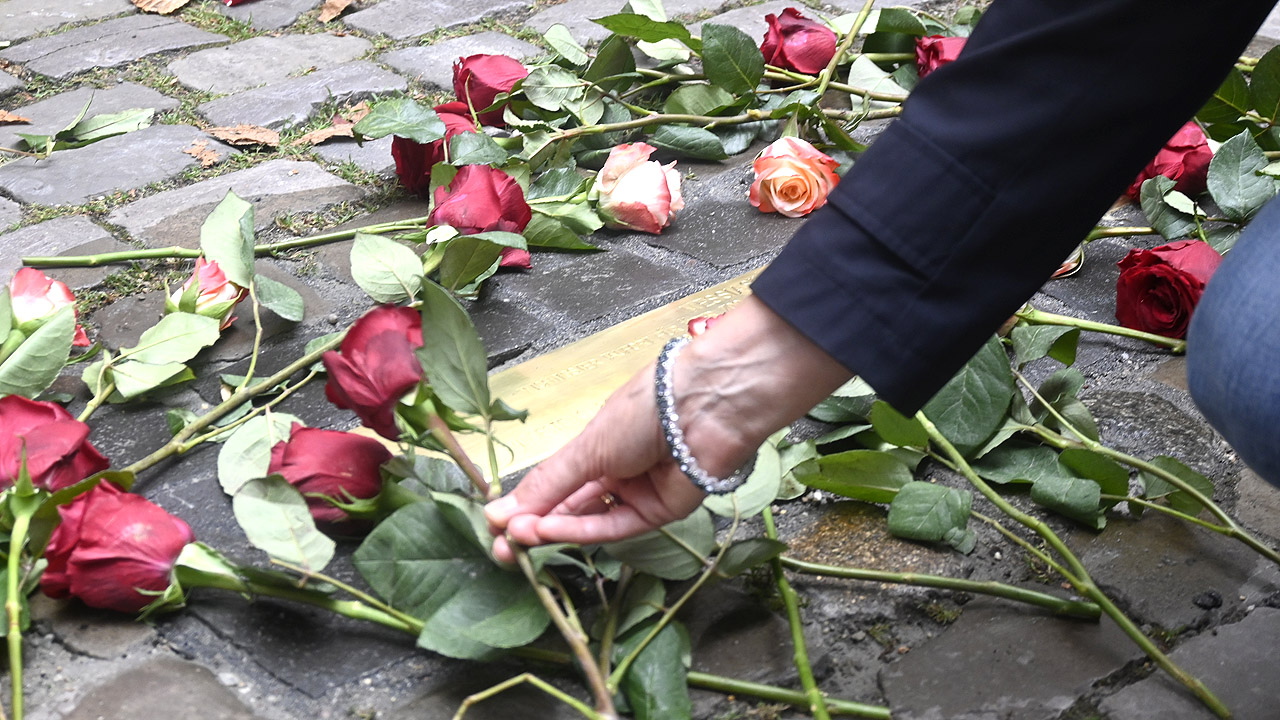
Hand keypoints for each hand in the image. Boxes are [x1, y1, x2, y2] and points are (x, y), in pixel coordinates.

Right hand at [484, 296, 851, 562]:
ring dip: (552, 531)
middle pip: (569, 508)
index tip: (494, 524)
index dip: (525, 505)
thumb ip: (546, 484)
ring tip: (517, 539)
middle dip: (533, 527)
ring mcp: (638, 493)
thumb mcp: (585, 447)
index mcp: (598, 447)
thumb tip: (500, 513)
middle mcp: (616, 471)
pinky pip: (615, 527)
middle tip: (501, 547)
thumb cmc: (643, 410)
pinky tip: (550, 532)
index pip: (555, 485)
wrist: (701, 406)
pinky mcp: (659, 513)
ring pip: (589, 520)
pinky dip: (582, 531)